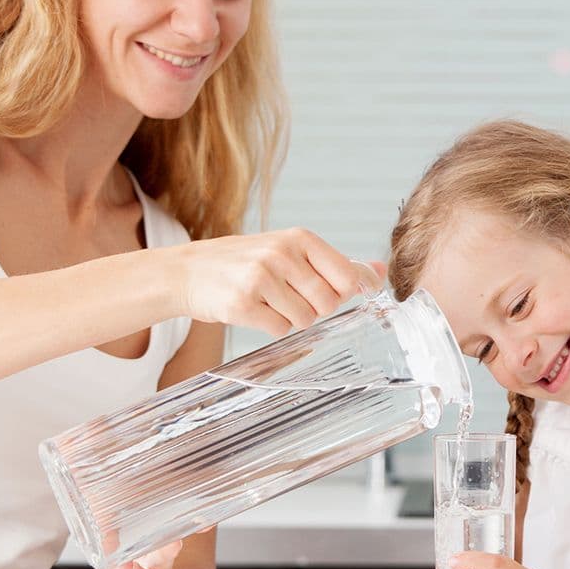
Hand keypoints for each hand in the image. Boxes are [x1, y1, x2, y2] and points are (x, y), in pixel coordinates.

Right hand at [174, 229, 384, 336]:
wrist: (190, 271)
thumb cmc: (247, 261)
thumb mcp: (291, 251)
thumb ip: (335, 264)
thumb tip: (380, 272)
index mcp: (299, 238)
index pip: (348, 277)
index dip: (350, 293)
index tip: (345, 294)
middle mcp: (281, 254)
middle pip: (328, 303)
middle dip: (315, 308)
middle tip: (290, 296)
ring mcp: (260, 279)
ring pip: (305, 320)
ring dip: (290, 318)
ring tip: (268, 300)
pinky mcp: (242, 304)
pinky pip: (279, 329)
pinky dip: (270, 326)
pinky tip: (253, 310)